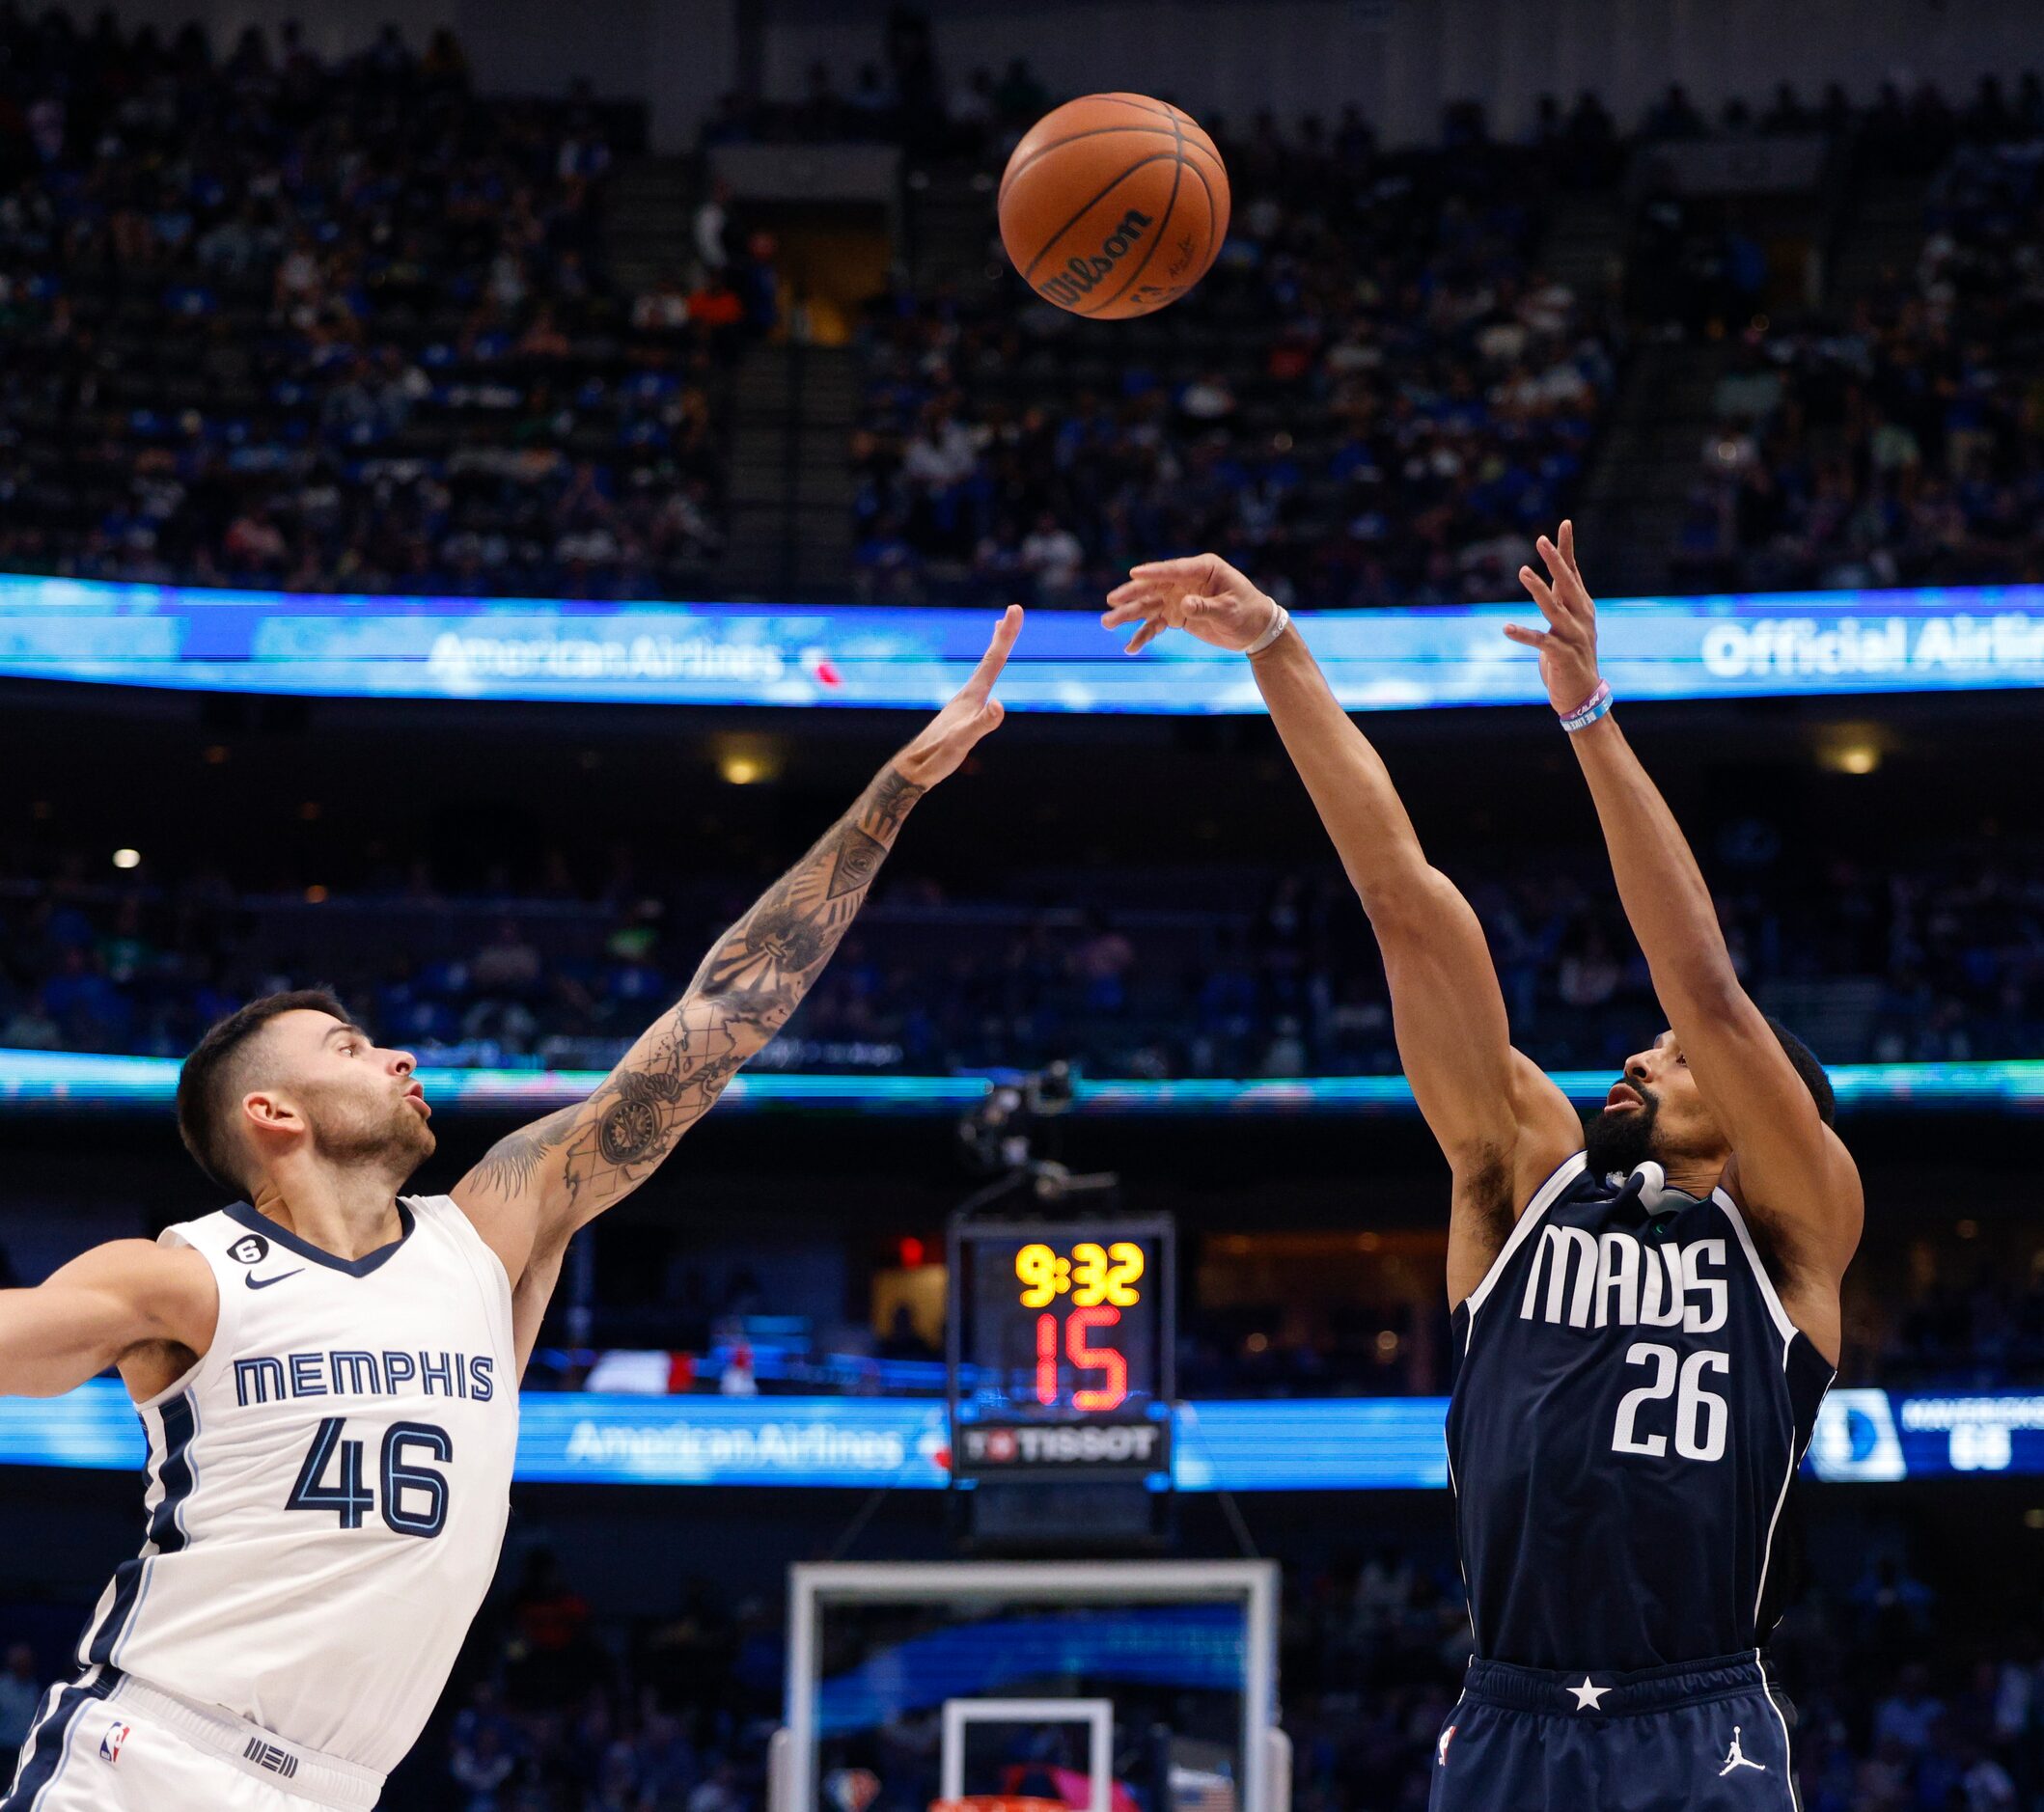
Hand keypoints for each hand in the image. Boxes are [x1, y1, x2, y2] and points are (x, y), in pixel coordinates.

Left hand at [893, 604, 1021, 786]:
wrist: (914, 769)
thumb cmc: (937, 757)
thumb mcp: (963, 741)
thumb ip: (982, 723)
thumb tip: (1000, 704)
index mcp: (971, 696)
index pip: (993, 660)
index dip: (1006, 635)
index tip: (1015, 609)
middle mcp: (968, 694)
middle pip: (990, 659)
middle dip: (1004, 635)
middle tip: (1014, 611)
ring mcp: (965, 703)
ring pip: (984, 669)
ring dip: (995, 649)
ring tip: (999, 630)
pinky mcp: (962, 714)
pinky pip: (980, 685)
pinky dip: (987, 673)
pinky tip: (987, 681)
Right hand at [1101, 552, 1281, 653]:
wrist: (1255, 630)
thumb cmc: (1247, 612)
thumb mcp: (1229, 610)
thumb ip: (1206, 607)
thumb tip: (1183, 605)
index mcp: (1203, 569)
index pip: (1174, 569)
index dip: (1154, 572)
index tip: (1134, 573)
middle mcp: (1186, 581)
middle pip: (1154, 587)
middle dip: (1132, 595)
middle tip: (1111, 601)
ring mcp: (1179, 598)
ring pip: (1149, 605)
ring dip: (1129, 615)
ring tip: (1107, 623)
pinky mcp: (1177, 616)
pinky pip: (1156, 624)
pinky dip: (1143, 635)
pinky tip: (1130, 647)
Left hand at [1507, 520, 1601, 713]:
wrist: (1584, 696)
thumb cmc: (1571, 658)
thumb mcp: (1568, 625)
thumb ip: (1562, 602)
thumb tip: (1558, 577)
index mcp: (1582, 608)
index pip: (1573, 573)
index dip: (1567, 549)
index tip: (1564, 524)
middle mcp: (1581, 618)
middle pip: (1568, 584)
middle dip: (1555, 560)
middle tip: (1542, 539)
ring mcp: (1573, 636)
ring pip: (1554, 608)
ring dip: (1538, 589)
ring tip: (1523, 571)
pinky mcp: (1562, 655)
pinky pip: (1540, 642)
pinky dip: (1523, 634)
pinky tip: (1506, 628)